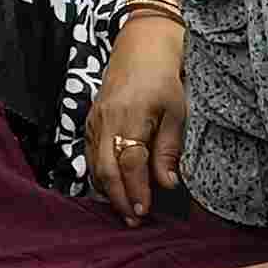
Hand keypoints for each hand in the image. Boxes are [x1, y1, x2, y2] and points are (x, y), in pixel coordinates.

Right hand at [89, 8, 186, 224]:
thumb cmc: (162, 78)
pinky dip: (100, 175)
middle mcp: (107, 119)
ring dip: (108, 191)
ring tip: (125, 210)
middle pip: (107, 170)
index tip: (145, 212)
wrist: (140, 47)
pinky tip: (113, 187)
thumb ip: (169, 149)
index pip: (130, 163)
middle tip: (133, 220)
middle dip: (119, 199)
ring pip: (94, 165)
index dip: (137, 191)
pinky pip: (90, 154)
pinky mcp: (91, 120)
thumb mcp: (176, 111)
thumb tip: (167, 184)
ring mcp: (95, 120)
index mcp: (131, 115)